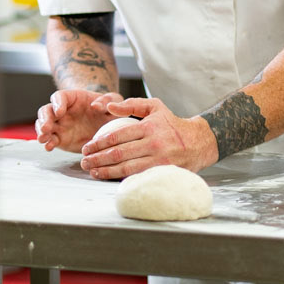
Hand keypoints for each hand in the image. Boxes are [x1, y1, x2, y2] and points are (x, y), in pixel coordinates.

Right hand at [35, 89, 123, 151]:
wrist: (106, 125)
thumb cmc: (109, 108)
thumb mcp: (114, 101)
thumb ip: (109, 100)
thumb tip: (96, 106)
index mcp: (73, 98)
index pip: (59, 97)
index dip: (57, 103)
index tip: (60, 112)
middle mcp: (62, 111)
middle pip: (46, 111)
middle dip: (44, 119)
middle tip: (46, 128)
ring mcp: (59, 125)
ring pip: (43, 124)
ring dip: (41, 131)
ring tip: (43, 139)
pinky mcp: (60, 138)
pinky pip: (50, 140)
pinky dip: (48, 143)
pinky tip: (49, 147)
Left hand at [78, 97, 219, 178]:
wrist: (199, 142)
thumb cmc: (172, 124)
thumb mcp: (155, 107)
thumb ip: (131, 105)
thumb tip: (109, 107)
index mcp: (149, 127)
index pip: (117, 136)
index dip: (98, 143)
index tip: (86, 148)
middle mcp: (153, 144)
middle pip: (118, 154)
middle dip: (97, 159)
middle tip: (84, 162)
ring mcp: (159, 160)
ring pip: (126, 168)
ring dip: (105, 171)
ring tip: (92, 172)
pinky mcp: (162, 172)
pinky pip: (138, 177)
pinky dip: (121, 179)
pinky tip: (110, 179)